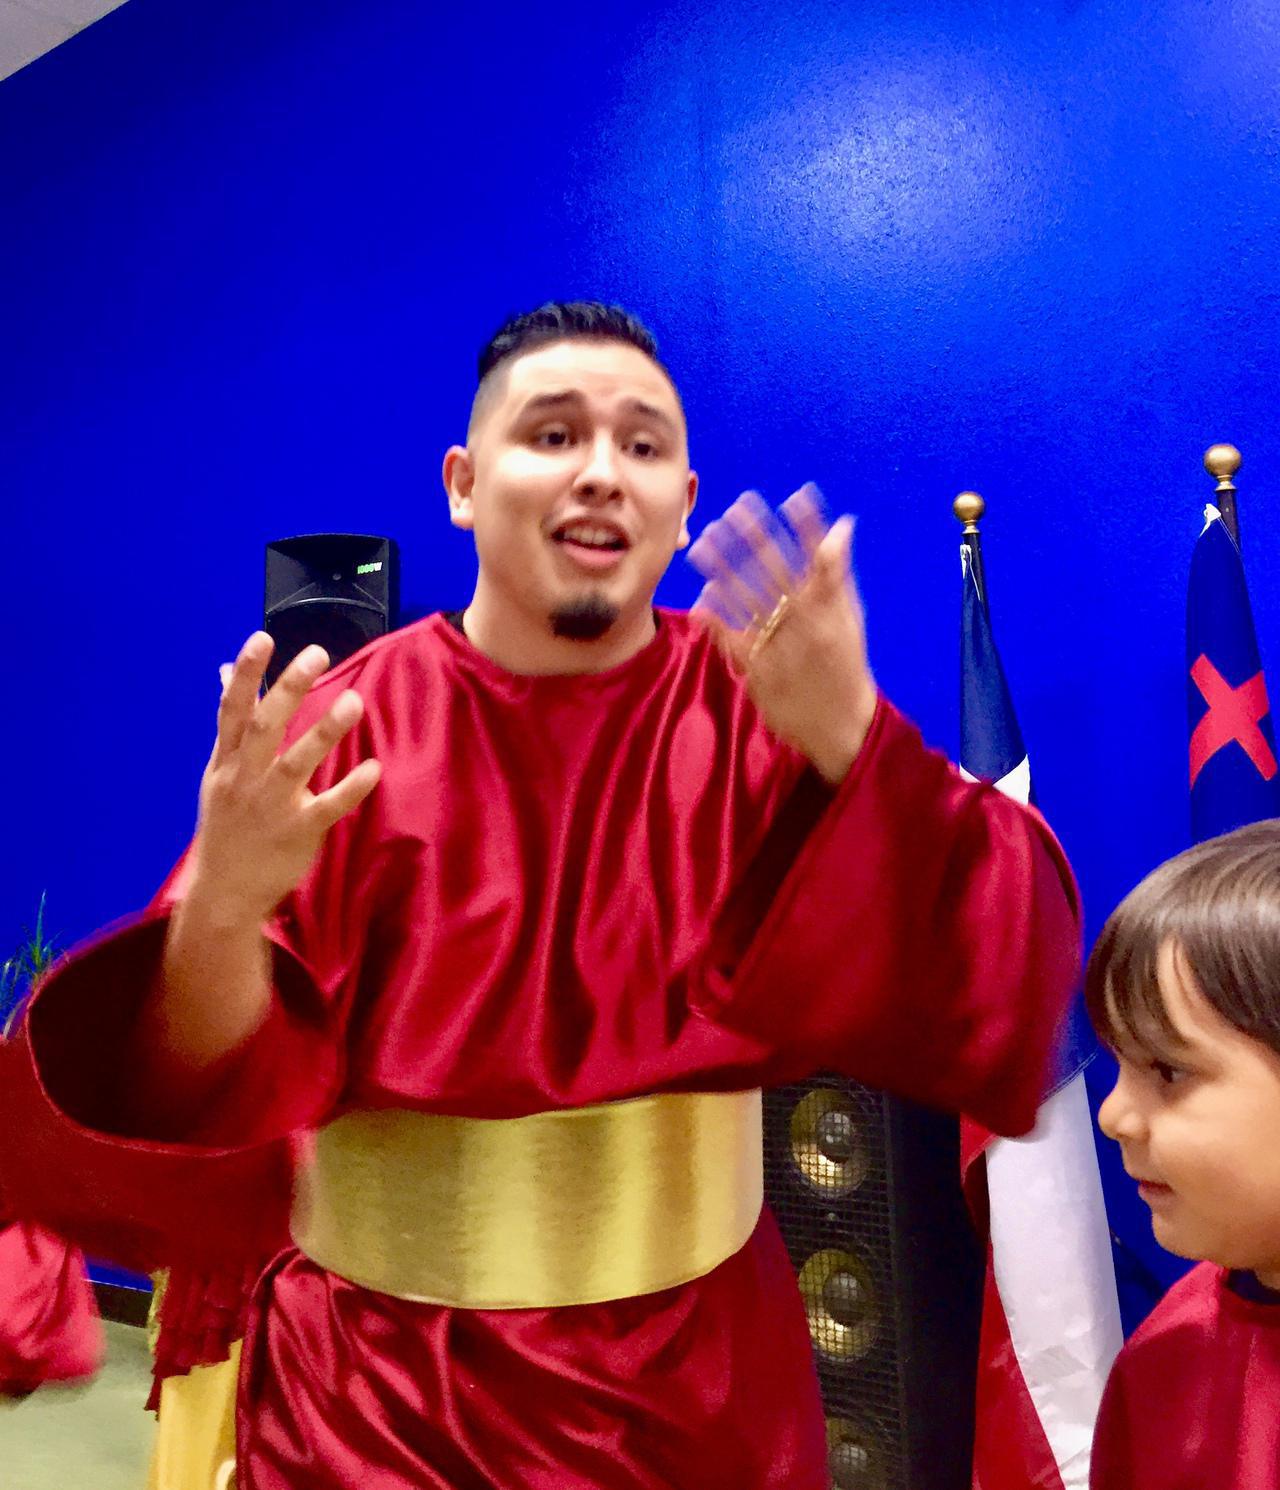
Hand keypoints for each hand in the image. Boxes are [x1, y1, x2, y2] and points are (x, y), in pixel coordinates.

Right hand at [188, 632, 381, 923]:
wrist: (224, 892)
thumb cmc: (227, 825)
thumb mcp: (218, 773)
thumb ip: (230, 724)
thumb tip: (223, 673)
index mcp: (226, 762)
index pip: (232, 711)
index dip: (245, 674)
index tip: (262, 638)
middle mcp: (245, 779)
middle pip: (265, 728)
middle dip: (288, 689)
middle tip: (318, 653)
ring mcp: (271, 807)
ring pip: (297, 764)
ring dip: (325, 731)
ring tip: (354, 700)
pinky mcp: (298, 833)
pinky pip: (327, 808)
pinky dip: (350, 789)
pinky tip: (373, 768)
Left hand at [688, 485, 876, 783]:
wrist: (842, 725)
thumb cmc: (846, 666)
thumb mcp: (851, 618)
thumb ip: (839, 572)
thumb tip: (841, 524)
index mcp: (829, 608)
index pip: (818, 557)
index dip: (807, 526)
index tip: (795, 496)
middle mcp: (804, 622)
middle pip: (776, 571)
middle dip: (756, 537)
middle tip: (735, 508)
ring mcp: (779, 645)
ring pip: (747, 598)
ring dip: (724, 568)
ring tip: (705, 541)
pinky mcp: (758, 669)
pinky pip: (733, 637)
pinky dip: (718, 616)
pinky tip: (704, 595)